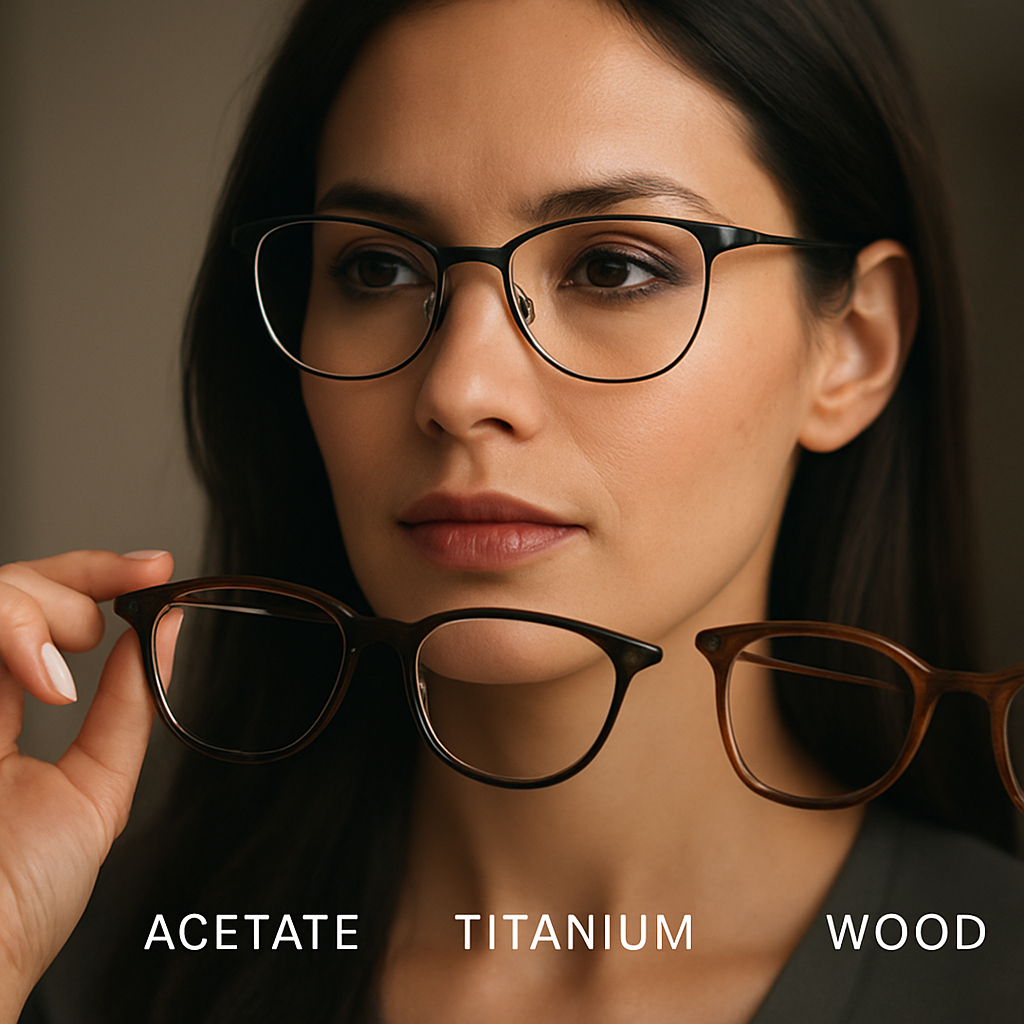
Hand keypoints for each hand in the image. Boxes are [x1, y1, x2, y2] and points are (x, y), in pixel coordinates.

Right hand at [0, 550, 173, 1018]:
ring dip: (34, 613)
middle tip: (100, 631)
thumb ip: (126, 707)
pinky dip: (7, 637)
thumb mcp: (96, 789)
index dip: (94, 574)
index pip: (42, 613)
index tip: (153, 568)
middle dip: (69, 585)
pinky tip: (39, 680)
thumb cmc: (20, 897)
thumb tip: (165, 633)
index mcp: (1, 711)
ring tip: (60, 674)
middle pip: (7, 588)